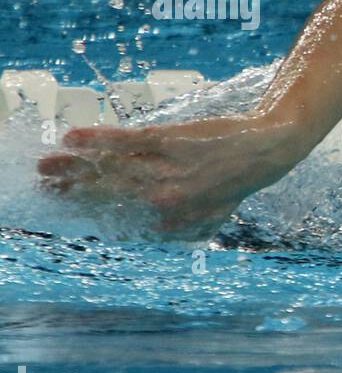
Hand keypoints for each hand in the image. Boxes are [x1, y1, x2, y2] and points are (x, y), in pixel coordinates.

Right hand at [37, 113, 305, 235]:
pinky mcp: (170, 141)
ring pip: (110, 169)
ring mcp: (167, 170)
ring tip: (47, 164)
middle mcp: (164, 199)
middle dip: (70, 190)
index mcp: (171, 221)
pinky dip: (98, 140)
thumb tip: (159, 234)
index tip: (65, 205)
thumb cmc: (239, 182)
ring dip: (73, 167)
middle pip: (107, 194)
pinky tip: (73, 138)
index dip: (89, 211)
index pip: (120, 217)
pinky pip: (127, 142)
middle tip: (43, 186)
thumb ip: (186, 228)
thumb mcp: (214, 215)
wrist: (266, 150)